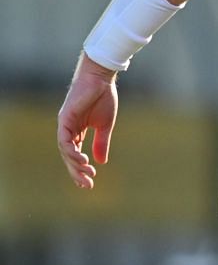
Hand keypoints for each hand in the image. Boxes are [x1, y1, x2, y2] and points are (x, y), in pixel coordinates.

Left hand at [56, 55, 119, 188]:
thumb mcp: (105, 126)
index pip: (75, 154)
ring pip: (65, 150)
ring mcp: (65, 124)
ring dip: (75, 163)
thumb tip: (102, 162)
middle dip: (77, 171)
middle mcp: (68, 129)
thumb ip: (101, 143)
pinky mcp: (65, 119)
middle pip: (69, 156)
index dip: (81, 169)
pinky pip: (64, 139)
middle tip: (87, 185)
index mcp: (77, 131)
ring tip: (87, 172)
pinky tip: (82, 159)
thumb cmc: (104, 98)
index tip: (90, 183)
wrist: (101, 79)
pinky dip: (71, 151)